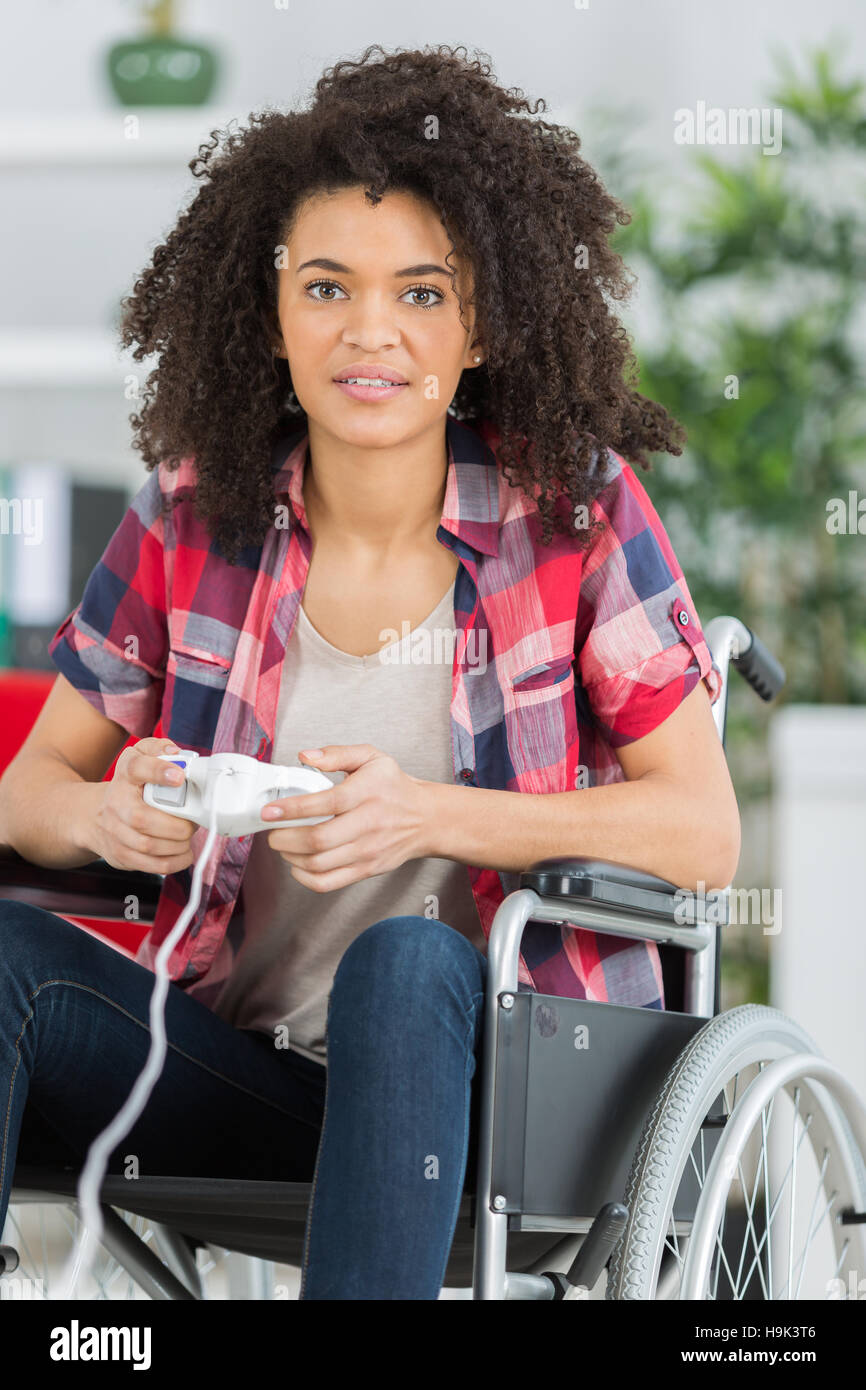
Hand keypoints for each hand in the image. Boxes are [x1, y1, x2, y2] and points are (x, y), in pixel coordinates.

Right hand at [92, 737, 196, 875]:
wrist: (97, 816)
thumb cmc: (131, 786)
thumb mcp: (141, 757)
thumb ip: (159, 748)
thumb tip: (176, 753)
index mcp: (125, 774)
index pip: (137, 768)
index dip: (158, 771)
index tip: (179, 776)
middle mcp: (116, 802)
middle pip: (142, 818)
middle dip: (177, 825)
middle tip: (192, 823)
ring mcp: (115, 831)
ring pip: (148, 845)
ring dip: (178, 845)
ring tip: (188, 837)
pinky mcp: (120, 854)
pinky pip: (151, 864)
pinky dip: (175, 862)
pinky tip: (183, 853)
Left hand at [261, 744, 429, 891]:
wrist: (426, 818)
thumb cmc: (394, 787)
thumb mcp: (371, 758)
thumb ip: (336, 754)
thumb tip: (305, 756)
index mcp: (366, 793)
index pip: (324, 804)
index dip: (291, 809)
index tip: (269, 812)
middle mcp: (368, 824)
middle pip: (318, 840)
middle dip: (285, 838)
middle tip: (272, 832)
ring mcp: (367, 851)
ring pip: (319, 864)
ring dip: (291, 856)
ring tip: (283, 845)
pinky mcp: (366, 869)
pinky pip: (329, 883)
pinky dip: (305, 877)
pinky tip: (298, 864)